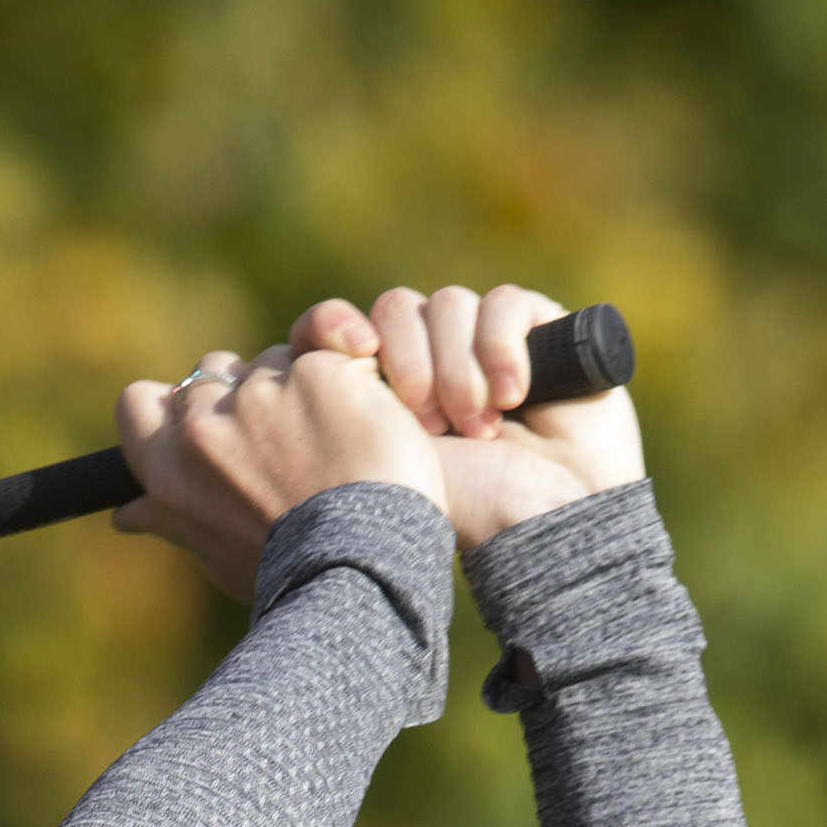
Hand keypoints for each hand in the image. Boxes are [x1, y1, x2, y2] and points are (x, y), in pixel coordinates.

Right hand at [109, 341, 451, 601]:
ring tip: (336, 445)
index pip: (138, 403)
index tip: (203, 421)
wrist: (361, 569)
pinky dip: (353, 381)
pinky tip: (369, 427)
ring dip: (301, 385)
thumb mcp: (216, 554)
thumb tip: (126, 514)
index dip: (171, 401)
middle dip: (246, 391)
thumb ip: (170, 518)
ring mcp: (261, 393)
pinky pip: (332, 354)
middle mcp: (206, 425)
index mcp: (170, 470)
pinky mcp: (318, 373)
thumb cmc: (290, 573)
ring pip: (276, 358)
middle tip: (288, 443)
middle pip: (214, 370)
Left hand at [286, 281, 646, 553]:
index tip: (353, 356)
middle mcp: (433, 356)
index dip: (339, 327)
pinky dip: (500, 348)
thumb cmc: (464, 507)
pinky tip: (513, 397)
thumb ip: (332, 410)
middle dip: (410, 361)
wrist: (550, 522)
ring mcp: (485, 342)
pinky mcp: (540, 331)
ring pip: (449, 303)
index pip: (345, 324)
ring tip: (478, 426)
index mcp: (385, 385)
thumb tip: (276, 363)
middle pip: (397, 307)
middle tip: (427, 421)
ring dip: (458, 368)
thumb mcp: (379, 457)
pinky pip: (504, 304)